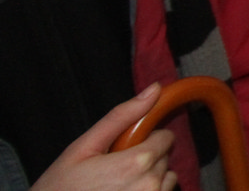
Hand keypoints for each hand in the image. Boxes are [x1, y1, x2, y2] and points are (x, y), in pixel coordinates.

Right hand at [34, 84, 176, 190]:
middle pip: (164, 158)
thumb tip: (153, 90)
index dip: (146, 138)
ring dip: (149, 178)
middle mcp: (149, 185)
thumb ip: (121, 117)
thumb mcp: (83, 147)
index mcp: (136, 162)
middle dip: (145, 158)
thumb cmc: (60, 188)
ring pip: (166, 179)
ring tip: (117, 185)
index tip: (127, 147)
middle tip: (114, 168)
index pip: (166, 138)